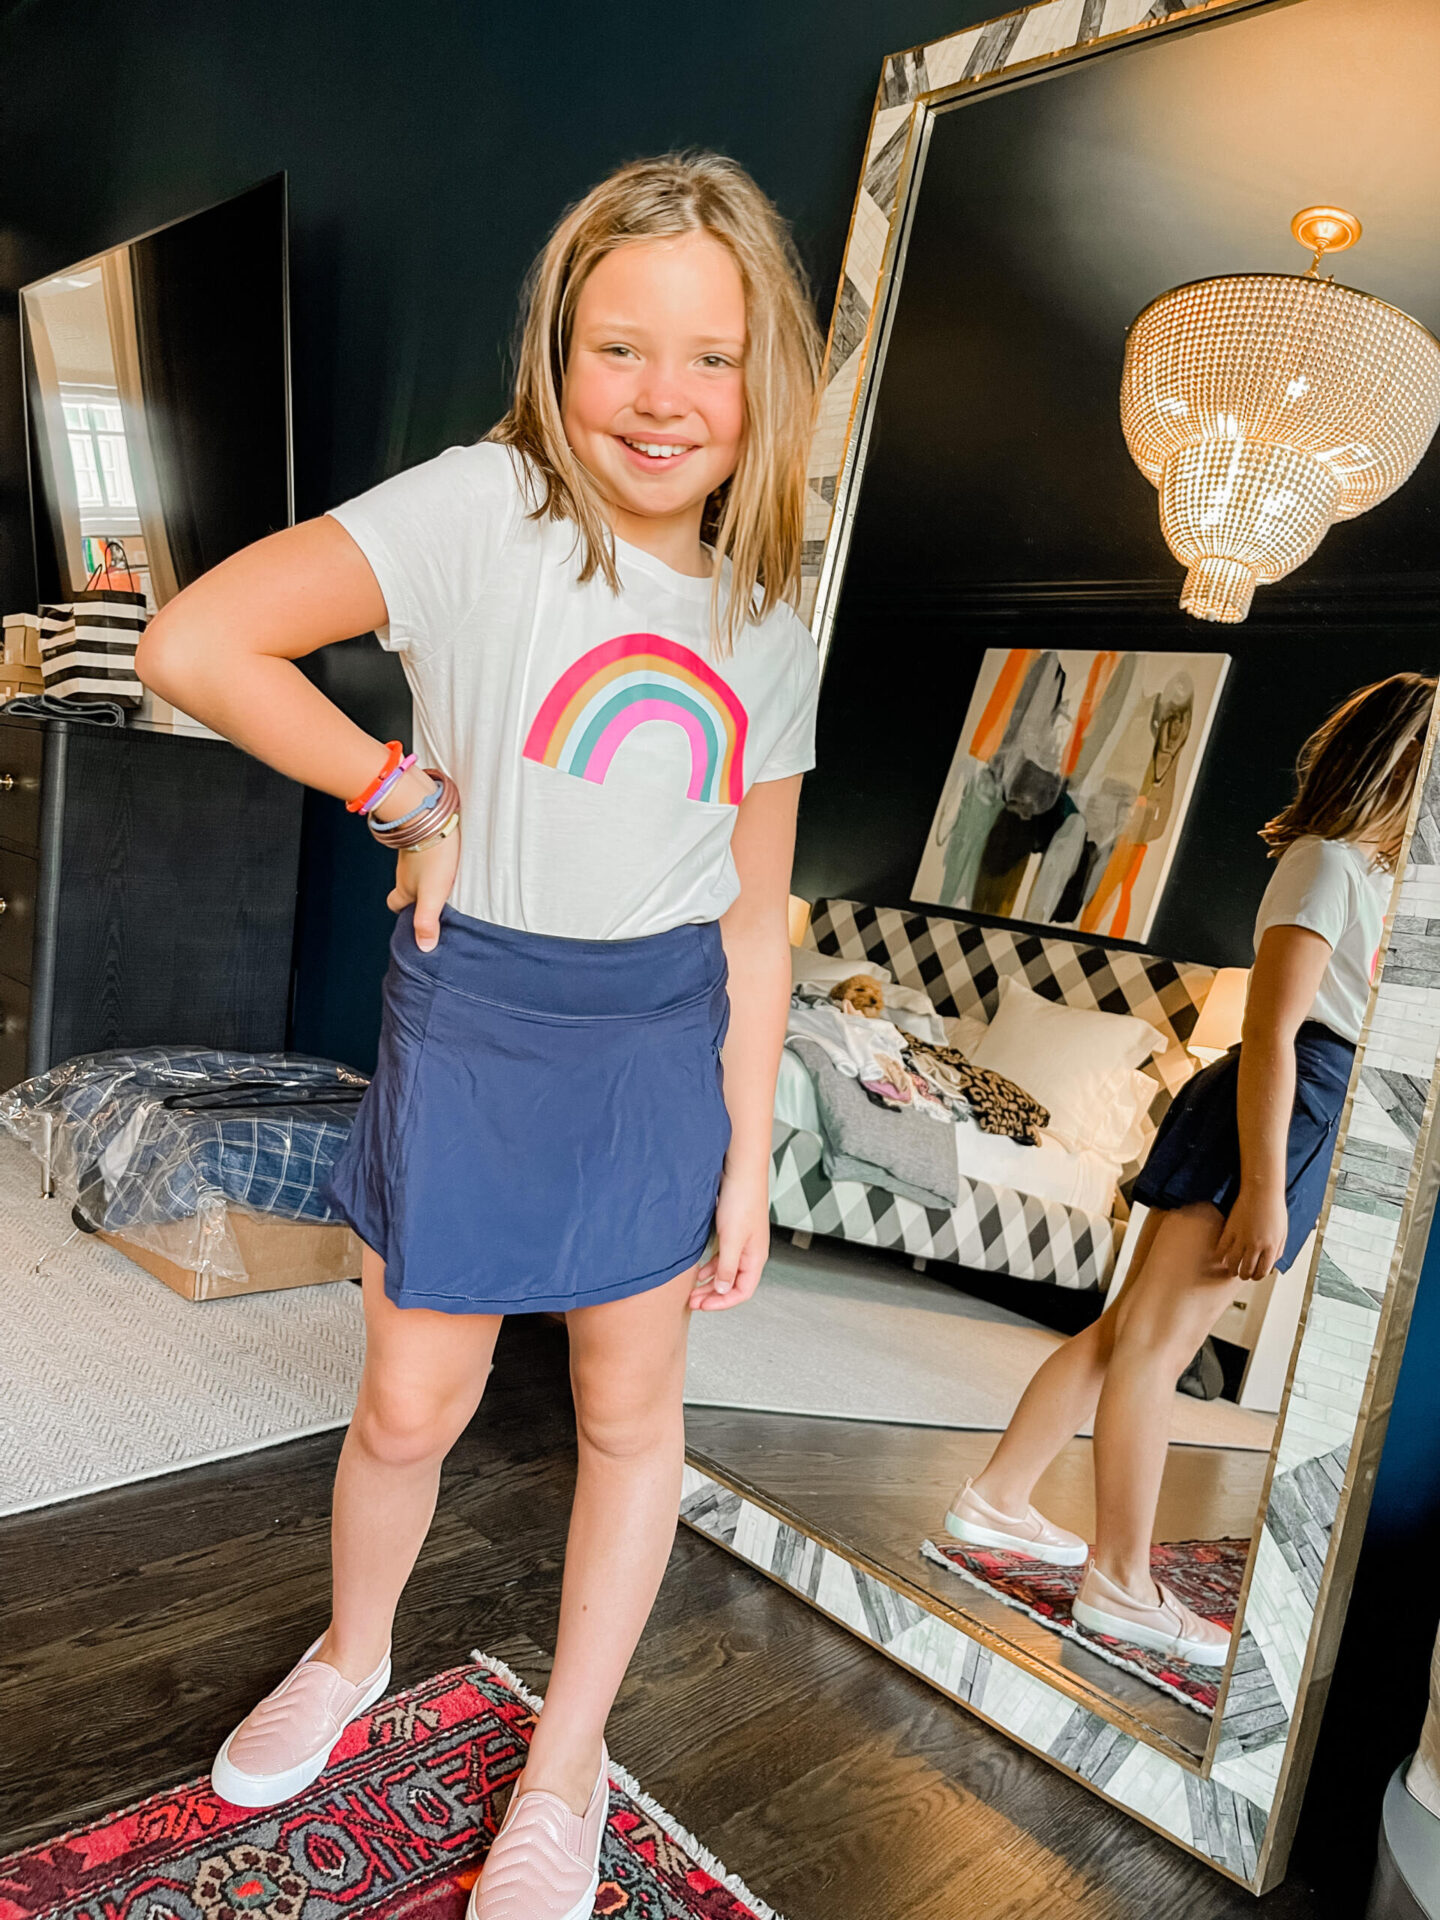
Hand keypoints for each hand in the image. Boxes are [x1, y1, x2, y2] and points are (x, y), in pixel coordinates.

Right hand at [386, 821, 460, 951]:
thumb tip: (424, 948)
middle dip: (417, 897)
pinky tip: (449, 861)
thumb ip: (427, 921)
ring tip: (448, 884)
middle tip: (437, 903)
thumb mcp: (432, 895)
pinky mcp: (424, 839)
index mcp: (404, 888)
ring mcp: (412, 854)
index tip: (417, 920)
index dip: (403, 913)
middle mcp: (405, 871)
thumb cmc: (432, 857)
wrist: (429, 815)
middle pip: (407, 888)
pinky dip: (433, 860)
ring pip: (416, 871)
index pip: (395, 904)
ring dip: (428, 878)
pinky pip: (425, 854)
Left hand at [688, 1162, 769, 1310]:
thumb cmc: (742, 1200)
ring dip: (709, 1282)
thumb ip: (727, 1267)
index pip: (742, 1292)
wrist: (741, 1170)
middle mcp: (751, 1252)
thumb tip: (721, 1289)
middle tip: (692, 1301)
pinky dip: (710, 1266)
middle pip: (733, 1284)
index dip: (722, 1302)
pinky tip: (698, 1269)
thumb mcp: (731, 1239)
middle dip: (712, 1295)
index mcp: (756, 1257)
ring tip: (692, 1289)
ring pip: (725, 1271)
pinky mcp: (732, 1231)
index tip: (702, 1306)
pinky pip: (721, 1258)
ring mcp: (742, 1242)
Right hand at [1215, 1183, 1288, 1280]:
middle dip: (1244, 1275)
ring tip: (1231, 1269)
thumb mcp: (1283, 1233)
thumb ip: (1278, 1250)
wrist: (1262, 1192)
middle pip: (1246, 1270)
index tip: (1254, 1275)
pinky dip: (1219, 1256)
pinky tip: (1220, 1258)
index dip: (1258, 1276)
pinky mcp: (1230, 1230)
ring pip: (1233, 1263)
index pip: (1262, 1271)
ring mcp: (1242, 1238)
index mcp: (1271, 1247)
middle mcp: (1256, 1245)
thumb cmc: (1274, 1209)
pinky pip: (1222, 1248)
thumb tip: (1271, 1263)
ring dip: (1232, 1269)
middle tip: (1242, 1274)